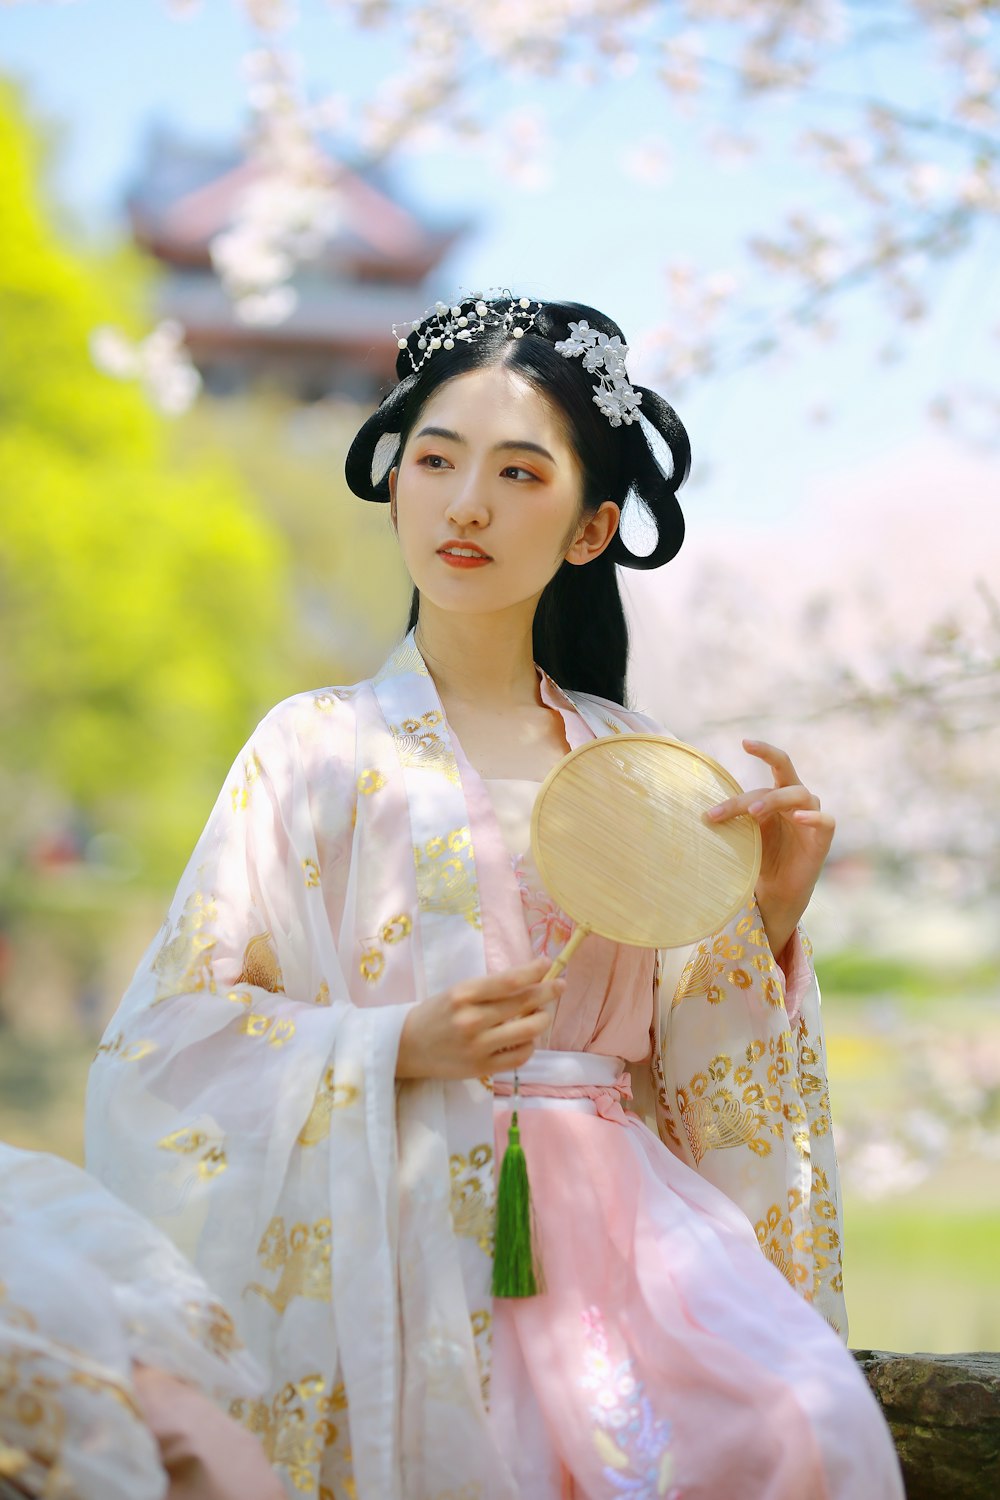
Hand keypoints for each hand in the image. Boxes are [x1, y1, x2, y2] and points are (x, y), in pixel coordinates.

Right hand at [396, 957, 563, 1080]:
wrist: (406, 1047)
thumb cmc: (435, 1014)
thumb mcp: (456, 992)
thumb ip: (488, 989)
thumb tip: (529, 981)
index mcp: (463, 995)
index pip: (509, 981)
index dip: (534, 971)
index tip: (548, 964)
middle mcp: (472, 1020)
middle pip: (524, 1004)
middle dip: (548, 992)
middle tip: (560, 985)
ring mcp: (478, 1047)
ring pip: (528, 1031)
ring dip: (542, 1018)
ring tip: (541, 1013)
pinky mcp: (483, 1068)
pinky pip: (521, 1055)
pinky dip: (530, 1044)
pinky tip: (526, 1038)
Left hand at [706, 739, 834, 957]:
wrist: (777, 889)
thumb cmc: (760, 856)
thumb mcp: (744, 832)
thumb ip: (731, 816)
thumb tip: (697, 810)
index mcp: (779, 793)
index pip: (776, 763)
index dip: (764, 750)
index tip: (744, 742)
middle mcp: (798, 799)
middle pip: (784, 775)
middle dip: (765, 770)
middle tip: (730, 799)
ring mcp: (813, 815)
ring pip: (799, 795)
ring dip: (774, 800)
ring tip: (753, 812)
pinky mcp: (824, 836)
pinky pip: (825, 819)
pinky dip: (812, 817)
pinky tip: (798, 818)